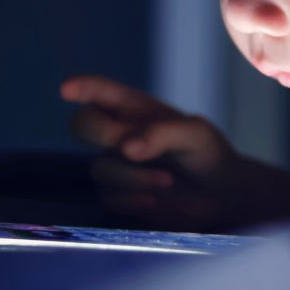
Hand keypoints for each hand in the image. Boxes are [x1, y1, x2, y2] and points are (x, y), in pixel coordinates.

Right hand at [61, 75, 238, 228]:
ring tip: (168, 182)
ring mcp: (117, 166)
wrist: (222, 197)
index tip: (66, 89)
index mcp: (136, 110)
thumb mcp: (195, 133)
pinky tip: (155, 201)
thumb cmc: (208, 154)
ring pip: (99, 168)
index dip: (82, 87)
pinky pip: (108, 198)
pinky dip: (131, 200)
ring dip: (131, 177)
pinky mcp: (120, 197)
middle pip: (82, 124)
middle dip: (100, 133)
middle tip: (129, 148)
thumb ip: (160, 134)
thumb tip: (125, 148)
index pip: (101, 92)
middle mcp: (120, 134)